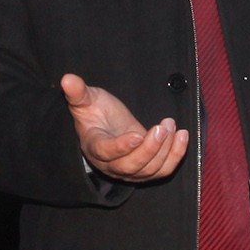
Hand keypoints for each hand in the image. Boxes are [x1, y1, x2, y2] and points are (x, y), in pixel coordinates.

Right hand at [59, 72, 186, 182]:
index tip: (137, 135)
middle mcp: (111, 164)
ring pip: (149, 170)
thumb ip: (78, 92)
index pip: (107, 152)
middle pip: (131, 166)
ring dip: (166, 150)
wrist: (106, 128)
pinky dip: (176, 156)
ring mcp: (130, 171)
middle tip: (163, 126)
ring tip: (172, 126)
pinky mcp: (146, 171)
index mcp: (95, 147)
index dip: (121, 146)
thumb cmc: (95, 112)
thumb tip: (67, 79)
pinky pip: (163, 171)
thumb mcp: (86, 100)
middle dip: (151, 148)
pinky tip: (182, 136)